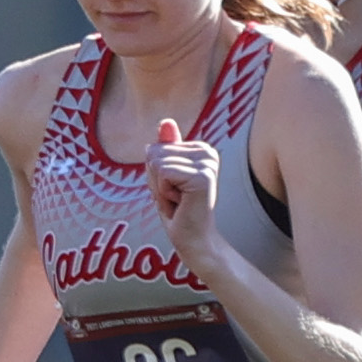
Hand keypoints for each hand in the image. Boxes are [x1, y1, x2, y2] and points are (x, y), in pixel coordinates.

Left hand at [144, 117, 226, 275]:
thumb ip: (164, 149)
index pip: (155, 148)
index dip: (156, 175)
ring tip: (179, 202)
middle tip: (176, 199)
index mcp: (200, 149)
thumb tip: (166, 121)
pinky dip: (164, 194)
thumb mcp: (164, 177)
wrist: (193, 240)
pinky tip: (181, 204)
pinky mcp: (203, 176)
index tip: (174, 191)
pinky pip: (163, 173)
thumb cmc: (178, 211)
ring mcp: (207, 164)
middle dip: (157, 181)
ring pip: (157, 162)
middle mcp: (207, 152)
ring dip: (161, 189)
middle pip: (154, 152)